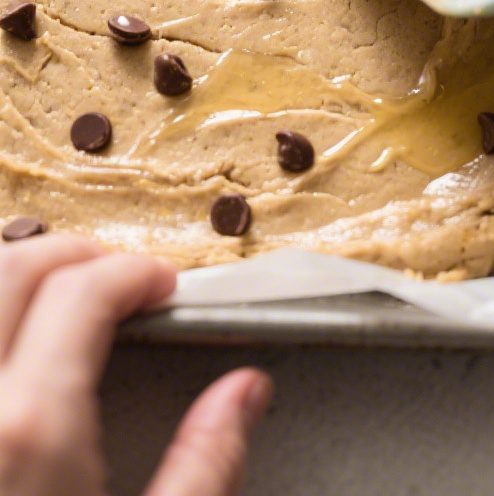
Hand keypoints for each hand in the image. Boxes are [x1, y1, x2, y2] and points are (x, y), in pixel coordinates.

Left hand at [0, 237, 271, 495]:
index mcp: (35, 428)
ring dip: (20, 276)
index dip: (133, 272)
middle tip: (119, 273)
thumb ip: (204, 466)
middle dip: (73, 252)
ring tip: (65, 294)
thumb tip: (245, 393)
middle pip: (13, 271)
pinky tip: (23, 335)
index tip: (162, 283)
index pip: (81, 292)